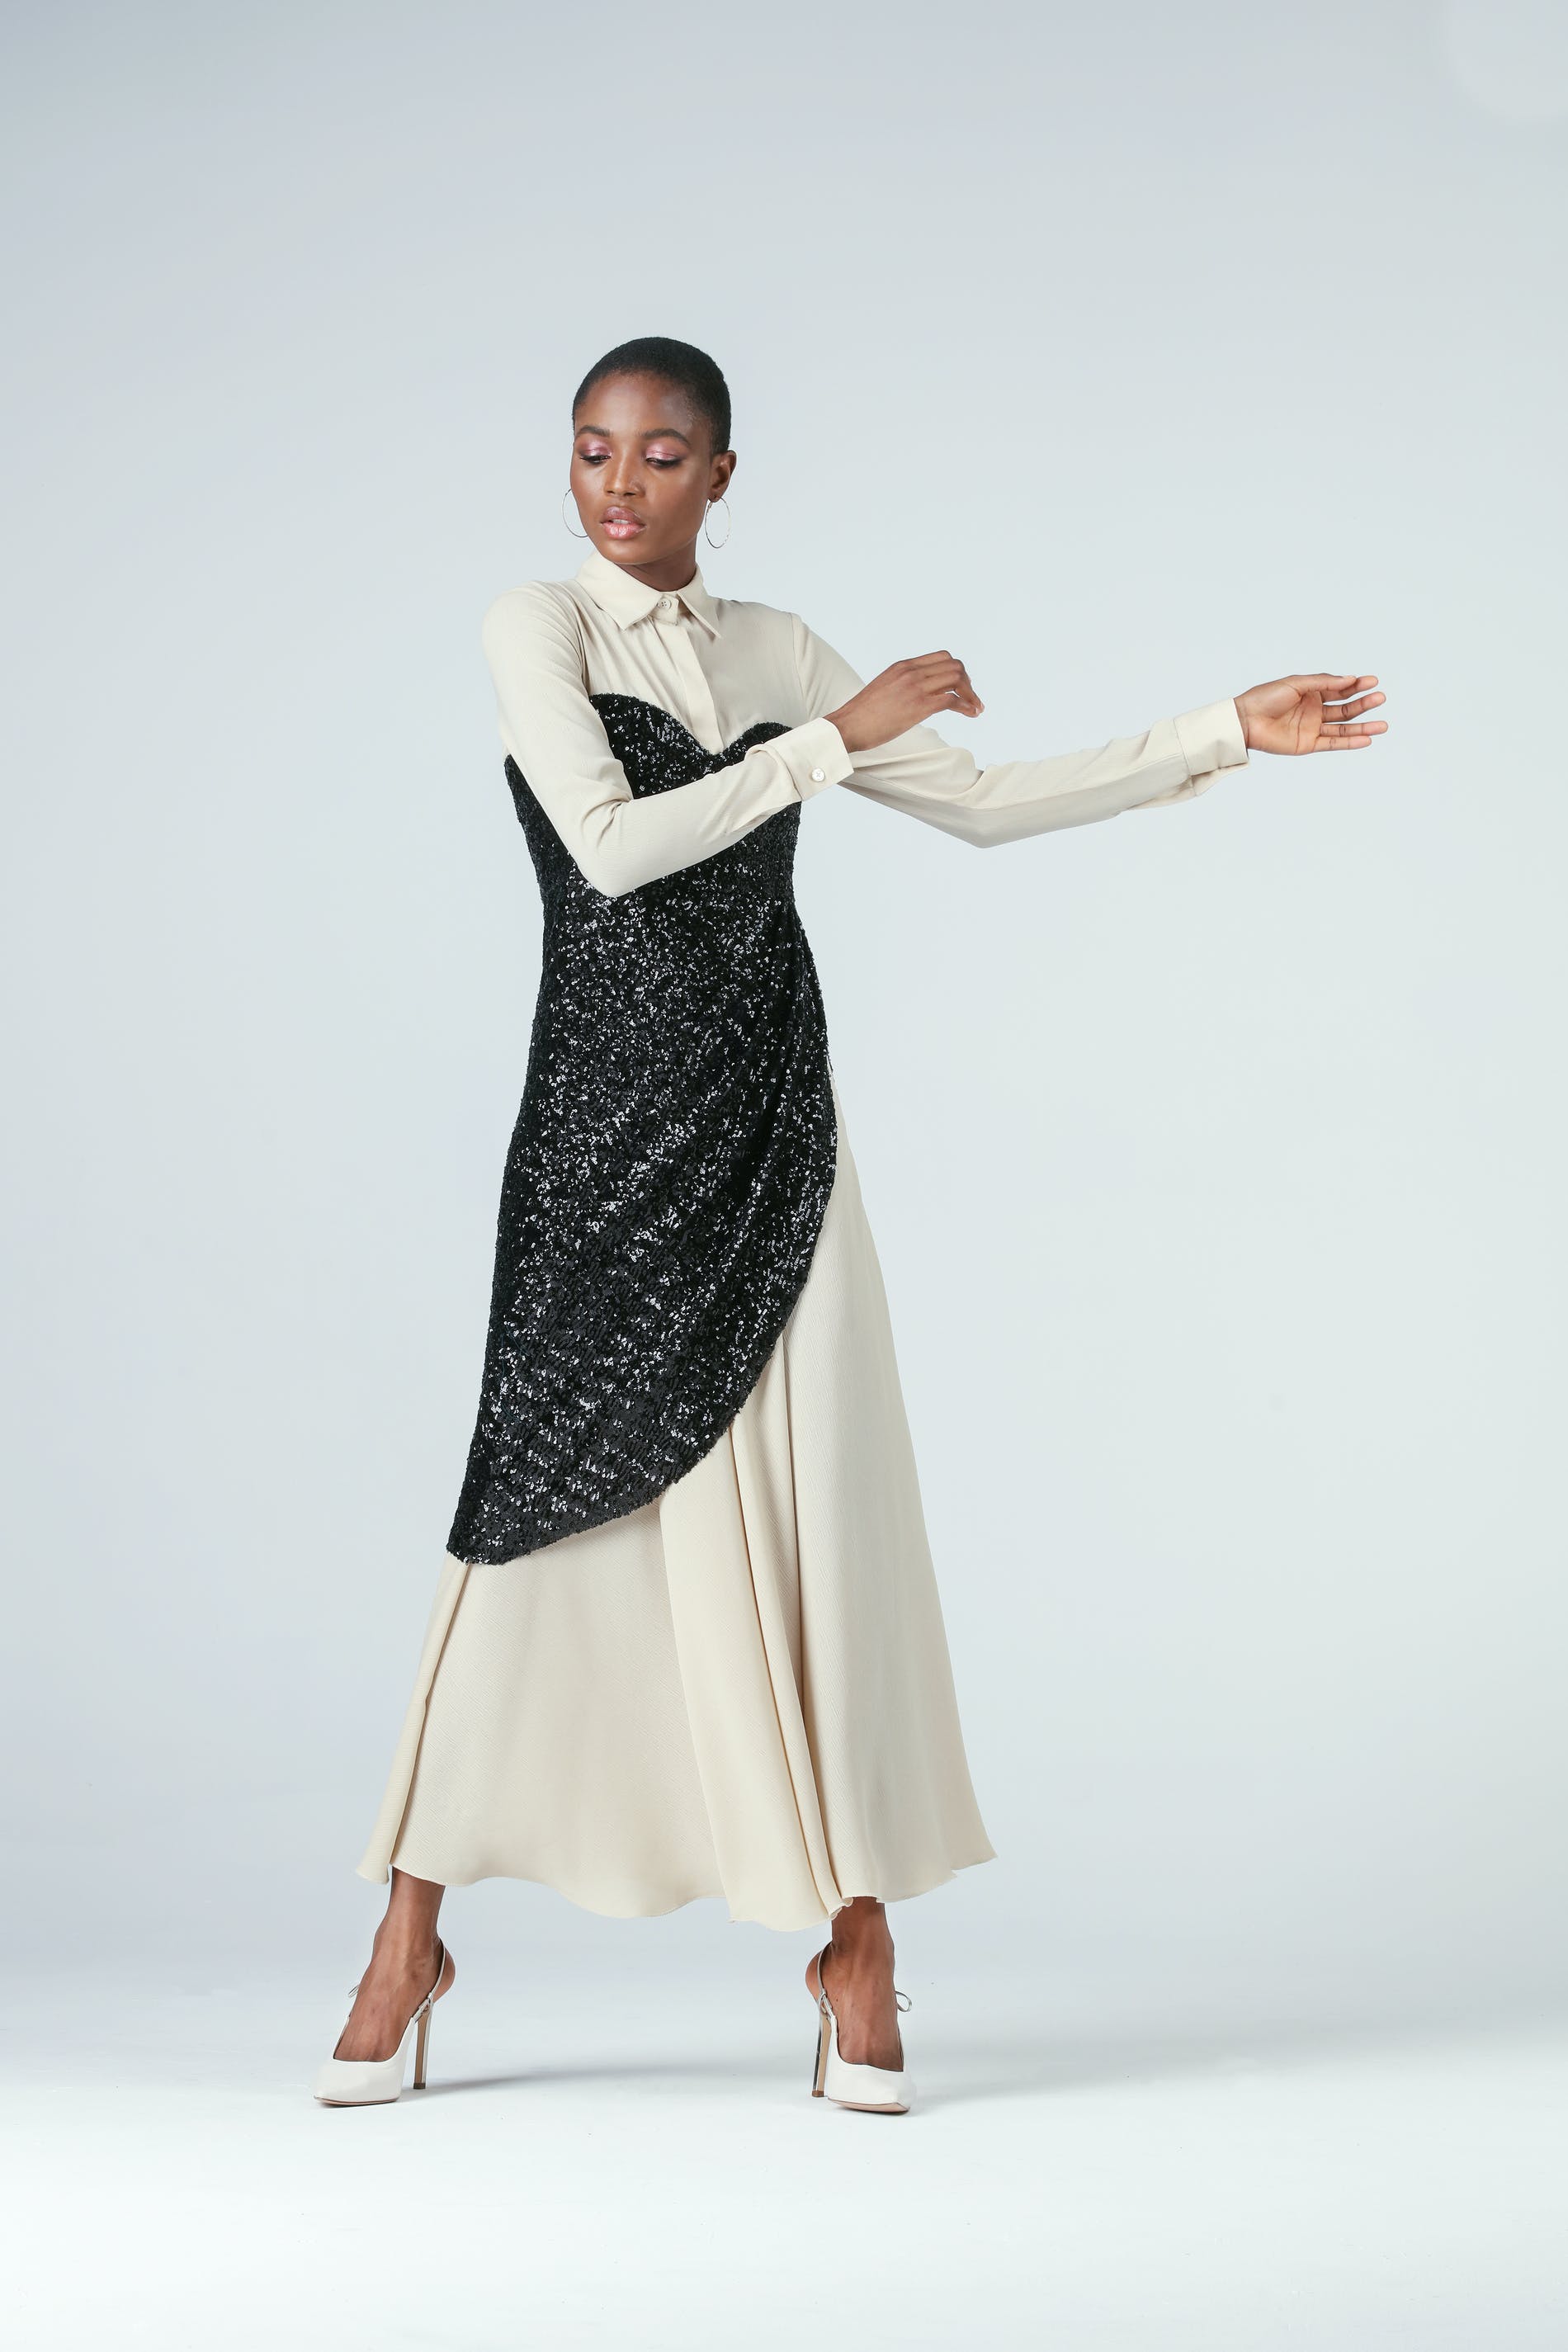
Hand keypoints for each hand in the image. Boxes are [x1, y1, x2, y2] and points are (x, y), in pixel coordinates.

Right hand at [826, 652, 983, 753]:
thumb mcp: (884, 688)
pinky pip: (952, 699)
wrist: (848, 725)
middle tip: (971, 699)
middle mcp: (911, 672)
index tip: (961, 687)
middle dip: (968, 682)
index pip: (942, 656)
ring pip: (957, 679)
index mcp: (903, 666)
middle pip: (954, 665)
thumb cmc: (862, 714)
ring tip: (975, 708)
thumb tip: (914, 696)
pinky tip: (971, 714)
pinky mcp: (918, 706)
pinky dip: (967, 706)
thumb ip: (901, 685)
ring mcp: (915, 687)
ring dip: (971, 694)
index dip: (957, 671)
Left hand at [1235, 674, 1387, 754]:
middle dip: (1364, 704)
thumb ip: (1323, 682)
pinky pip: (1332, 743)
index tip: (1372, 681)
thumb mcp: (1296, 684)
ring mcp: (1312, 727)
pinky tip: (1366, 739)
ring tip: (1383, 725)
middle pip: (1345, 708)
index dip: (1357, 685)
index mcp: (1312, 692)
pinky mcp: (1308, 744)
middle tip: (1381, 698)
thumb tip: (1350, 679)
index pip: (1340, 689)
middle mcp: (1315, 710)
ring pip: (1343, 728)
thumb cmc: (1266, 697)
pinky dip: (1349, 742)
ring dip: (1363, 726)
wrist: (1245, 720)